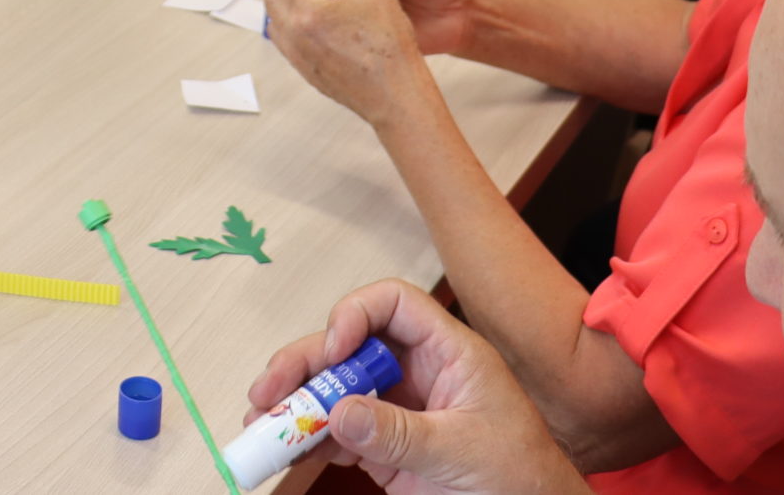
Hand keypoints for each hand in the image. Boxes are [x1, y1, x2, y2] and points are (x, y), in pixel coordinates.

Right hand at [247, 280, 586, 494]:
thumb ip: (401, 433)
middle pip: (350, 349)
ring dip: (295, 406)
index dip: (356, 314)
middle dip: (305, 365)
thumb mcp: (464, 450)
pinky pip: (336, 436)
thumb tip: (340, 411)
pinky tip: (284, 453)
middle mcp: (417, 375)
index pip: (395, 305)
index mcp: (449, 353)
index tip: (332, 348)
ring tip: (260, 425)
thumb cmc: (524, 477)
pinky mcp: (385, 450)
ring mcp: (398, 412)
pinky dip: (306, 443)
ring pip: (335, 392)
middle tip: (270, 391)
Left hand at [264, 0, 441, 128]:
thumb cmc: (387, 46)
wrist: (395, 95)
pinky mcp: (307, 72)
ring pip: (279, 19)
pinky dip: (300, 22)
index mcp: (306, 14)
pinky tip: (326, 20)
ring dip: (294, 1)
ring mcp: (297, 57)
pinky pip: (290, 40)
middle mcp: (293, 37)